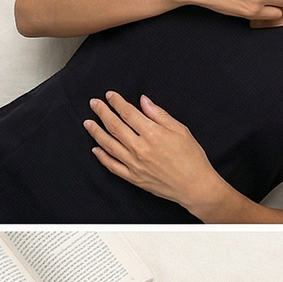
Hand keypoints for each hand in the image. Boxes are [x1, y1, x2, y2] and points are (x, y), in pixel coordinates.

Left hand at [85, 90, 222, 210]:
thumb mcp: (180, 130)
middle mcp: (140, 148)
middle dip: (102, 112)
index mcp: (153, 134)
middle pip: (115, 126)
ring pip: (109, 145)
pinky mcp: (132, 177)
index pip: (128, 113)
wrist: (194, 185)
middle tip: (94, 103)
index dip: (117, 103)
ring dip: (96, 132)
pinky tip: (96, 149)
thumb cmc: (191, 157)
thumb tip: (144, 101)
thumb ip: (159, 114)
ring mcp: (134, 164)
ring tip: (88, 122)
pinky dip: (101, 157)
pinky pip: (112, 166)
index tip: (110, 96)